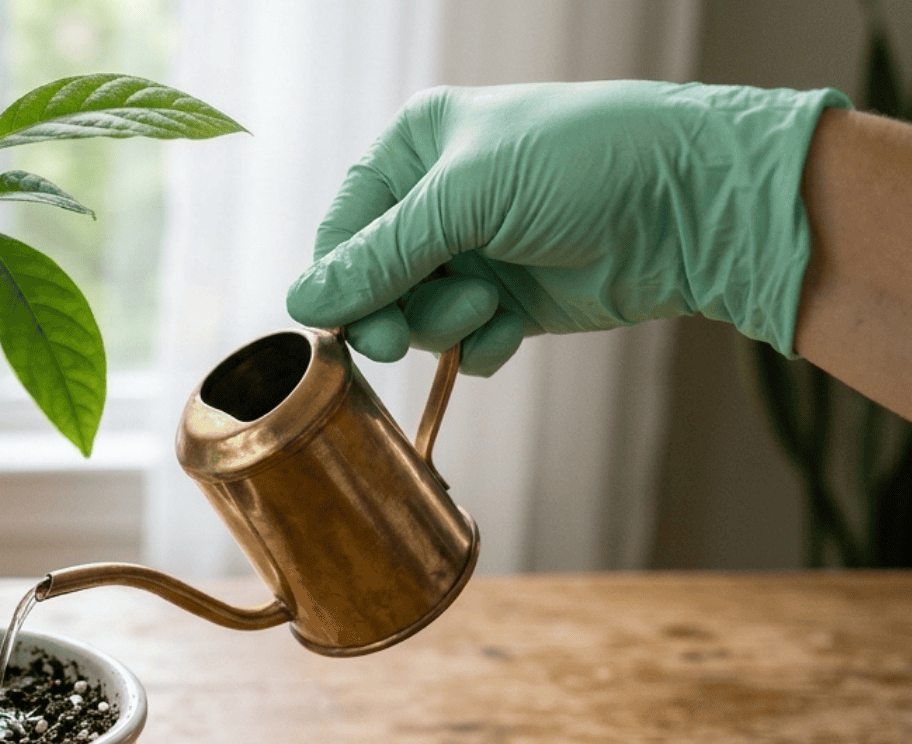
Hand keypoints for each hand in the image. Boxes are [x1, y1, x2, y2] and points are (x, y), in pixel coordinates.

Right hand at [286, 81, 849, 374]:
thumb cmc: (585, 163)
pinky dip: (479, 346)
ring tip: (487, 307)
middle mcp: (441, 199)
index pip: (344, 227)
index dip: (340, 279)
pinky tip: (510, 329)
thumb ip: (379, 257)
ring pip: (416, 316)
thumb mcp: (465, 198)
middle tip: (402, 336)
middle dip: (392, 309)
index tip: (347, 321)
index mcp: (417, 148)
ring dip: (442, 323)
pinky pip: (463, 342)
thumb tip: (301, 304)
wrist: (693, 204)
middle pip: (372, 282)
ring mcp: (478, 252)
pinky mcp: (513, 301)